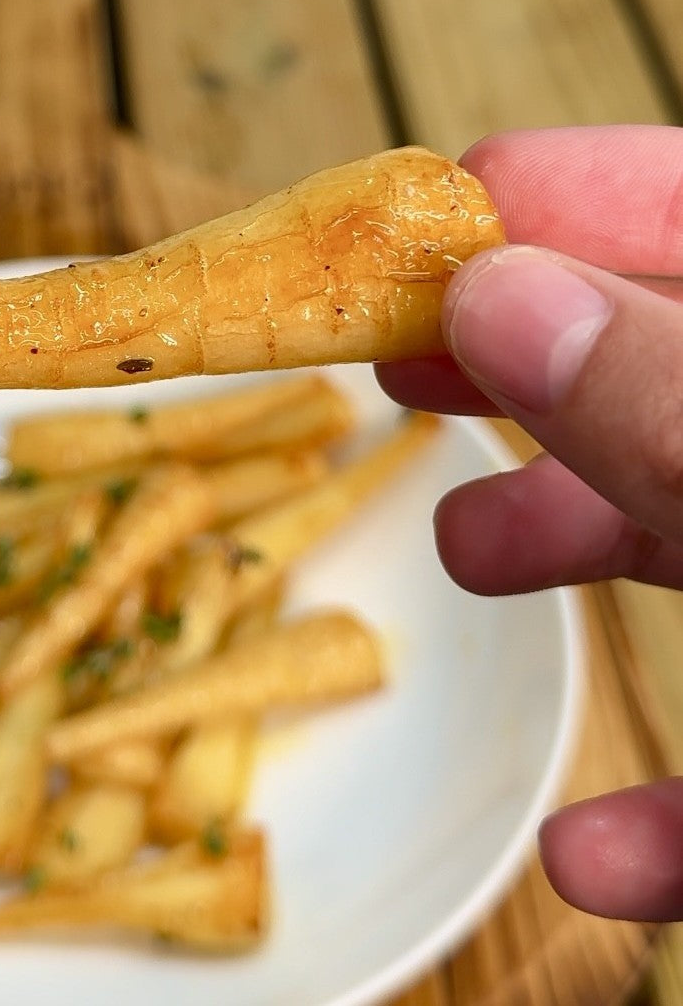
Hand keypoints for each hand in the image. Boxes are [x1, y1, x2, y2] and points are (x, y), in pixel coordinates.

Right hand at [377, 125, 682, 921]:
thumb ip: (671, 403)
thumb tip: (494, 294)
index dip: (550, 197)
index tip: (407, 223)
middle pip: (671, 360)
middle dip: (528, 361)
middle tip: (396, 368)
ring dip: (578, 543)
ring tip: (464, 553)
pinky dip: (677, 808)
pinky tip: (596, 853)